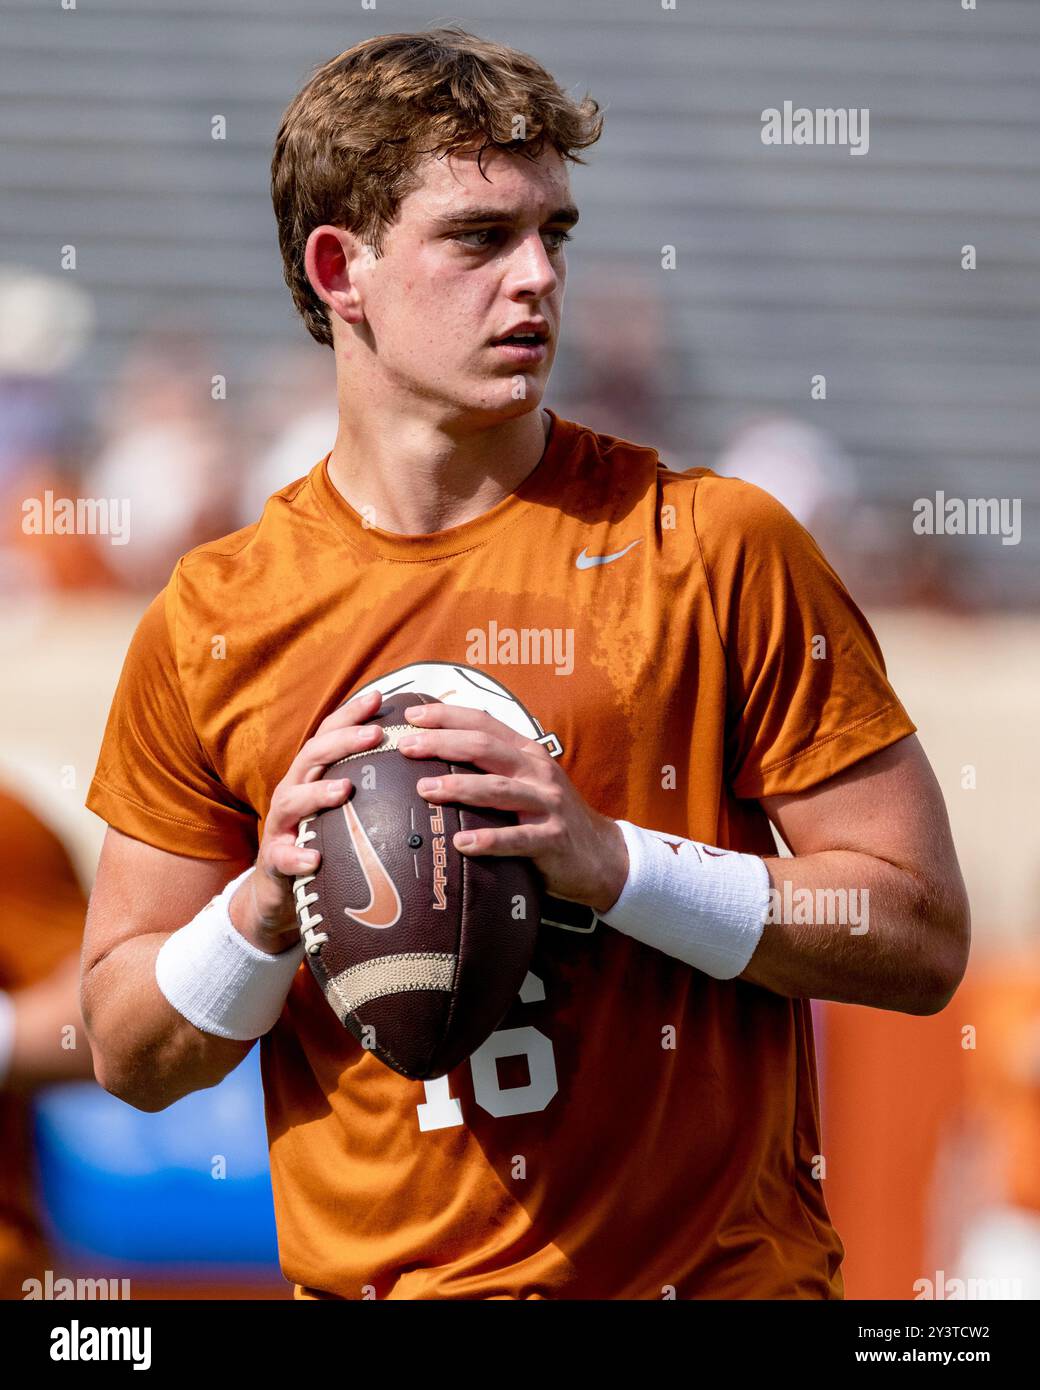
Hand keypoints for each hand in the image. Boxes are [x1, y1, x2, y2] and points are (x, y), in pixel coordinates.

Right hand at [229, 689, 385, 952]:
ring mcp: (281, 826)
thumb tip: (427, 769)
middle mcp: (293, 792)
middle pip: (311, 756)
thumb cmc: (325, 843)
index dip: (350, 714)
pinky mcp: (274, 862)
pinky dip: (297, 856)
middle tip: (374, 735)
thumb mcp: (347, 812)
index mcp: (313, 776)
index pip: (329, 735)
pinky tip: (314, 858)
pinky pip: (282, 858)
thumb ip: (373, 789)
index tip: (380, 696)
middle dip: (342, 741)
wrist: (280, 894)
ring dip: (318, 792)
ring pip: (292, 800)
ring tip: (345, 790)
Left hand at [397, 703, 628, 913]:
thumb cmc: (551, 816)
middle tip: (406, 747)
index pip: (484, 722)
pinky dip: (488, 841)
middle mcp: (537, 772)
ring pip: (497, 789)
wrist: (603, 855)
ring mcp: (547, 804)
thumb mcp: (529, 781)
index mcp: (528, 753)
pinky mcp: (552, 839)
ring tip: (425, 790)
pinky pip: (517, 839)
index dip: (447, 716)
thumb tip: (439, 752)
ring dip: (458, 787)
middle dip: (442, 744)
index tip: (411, 716)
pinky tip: (461, 844)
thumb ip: (494, 766)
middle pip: (485, 747)